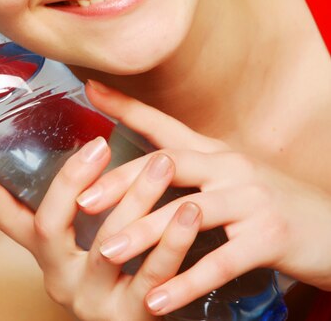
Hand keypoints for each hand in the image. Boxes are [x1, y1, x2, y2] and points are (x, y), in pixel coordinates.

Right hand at [0, 136, 201, 320]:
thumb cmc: (120, 268)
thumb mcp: (91, 237)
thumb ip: (82, 202)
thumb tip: (76, 151)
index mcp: (47, 253)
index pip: (7, 219)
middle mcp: (59, 277)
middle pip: (52, 225)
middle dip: (73, 181)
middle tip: (101, 143)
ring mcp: (92, 299)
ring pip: (108, 245)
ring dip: (136, 200)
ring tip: (163, 162)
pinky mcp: (131, 318)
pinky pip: (152, 276)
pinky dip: (172, 242)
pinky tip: (189, 211)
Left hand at [78, 81, 330, 315]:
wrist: (330, 224)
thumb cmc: (266, 198)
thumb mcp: (226, 171)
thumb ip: (187, 163)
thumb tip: (146, 159)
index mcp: (214, 151)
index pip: (164, 125)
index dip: (127, 106)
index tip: (90, 89)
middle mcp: (229, 166)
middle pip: (168, 166)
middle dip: (123, 182)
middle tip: (83, 200)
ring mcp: (250, 199)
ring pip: (188, 214)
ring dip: (145, 235)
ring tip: (107, 254)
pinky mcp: (269, 237)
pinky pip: (221, 261)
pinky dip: (186, 281)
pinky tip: (157, 299)